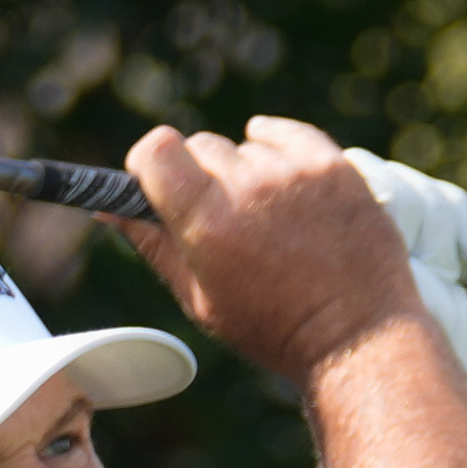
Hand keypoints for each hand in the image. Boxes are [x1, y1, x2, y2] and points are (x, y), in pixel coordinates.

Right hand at [113, 117, 429, 384]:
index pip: (155, 148)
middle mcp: (248, 187)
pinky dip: (276, 147)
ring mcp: (295, 172)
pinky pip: (286, 133)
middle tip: (218, 215)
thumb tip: (108, 209)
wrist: (357, 334)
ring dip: (245, 170)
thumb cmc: (272, 327)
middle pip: (199, 145)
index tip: (154, 180)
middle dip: (198, 175)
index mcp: (205, 224)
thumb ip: (153, 245)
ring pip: (245, 146)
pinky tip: (279, 176)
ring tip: (267, 217)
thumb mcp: (199, 298)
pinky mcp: (333, 165)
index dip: (147, 162)